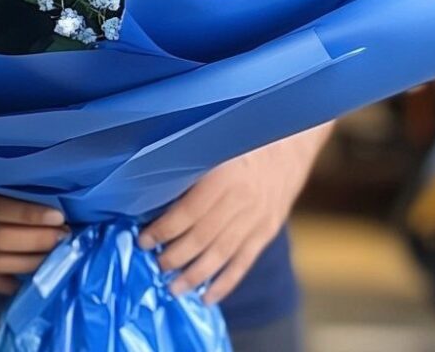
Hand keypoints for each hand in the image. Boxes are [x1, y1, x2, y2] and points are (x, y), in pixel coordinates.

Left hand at [137, 124, 331, 303]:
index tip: (144, 240)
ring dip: (194, 276)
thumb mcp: (215, 140)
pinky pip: (244, 262)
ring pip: (221, 255)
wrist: (290, 140)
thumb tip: (149, 184)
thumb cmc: (242, 137)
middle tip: (154, 267)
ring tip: (173, 289)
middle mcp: (242, 199)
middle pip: (202, 238)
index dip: (163, 230)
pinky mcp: (267, 230)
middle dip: (174, 257)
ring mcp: (257, 217)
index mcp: (224, 173)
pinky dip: (225, 282)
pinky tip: (207, 297)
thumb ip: (189, 162)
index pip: (188, 212)